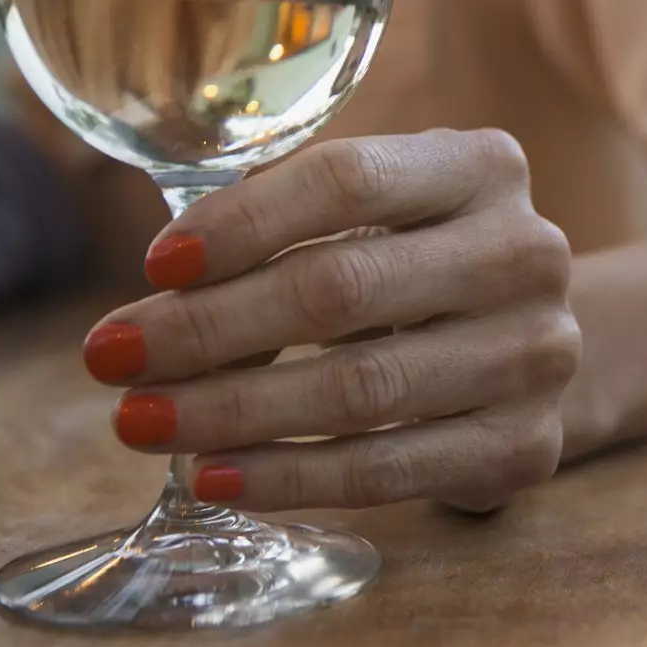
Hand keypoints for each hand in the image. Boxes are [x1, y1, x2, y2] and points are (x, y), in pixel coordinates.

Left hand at [81, 130, 578, 510]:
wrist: (532, 342)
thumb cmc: (419, 261)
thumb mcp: (381, 212)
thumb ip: (288, 220)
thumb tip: (162, 283)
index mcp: (484, 167)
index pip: (350, 180)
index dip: (243, 222)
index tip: (154, 264)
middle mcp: (526, 252)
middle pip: (343, 287)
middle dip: (209, 327)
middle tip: (109, 356)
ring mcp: (537, 353)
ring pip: (361, 389)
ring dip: (231, 411)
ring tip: (140, 421)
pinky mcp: (528, 445)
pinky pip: (388, 470)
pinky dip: (289, 479)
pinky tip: (215, 477)